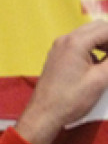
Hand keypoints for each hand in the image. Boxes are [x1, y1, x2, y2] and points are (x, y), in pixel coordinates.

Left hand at [15, 20, 107, 143]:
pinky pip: (79, 44)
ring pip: (89, 35)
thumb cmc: (71, 100)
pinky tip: (99, 64)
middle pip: (98, 28)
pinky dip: (93, 49)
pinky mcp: (57, 57)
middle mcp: (65, 40)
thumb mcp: (101, 79)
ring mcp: (58, 48)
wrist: (43, 116)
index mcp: (76, 42)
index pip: (107, 29)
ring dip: (104, 43)